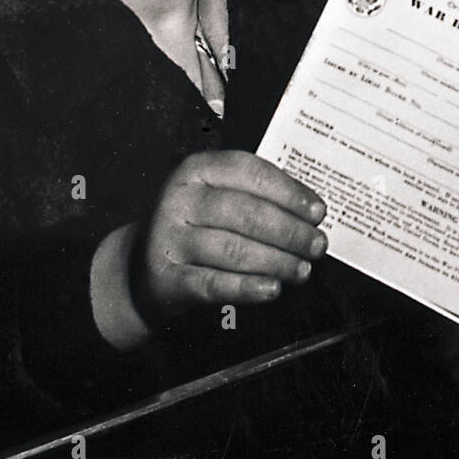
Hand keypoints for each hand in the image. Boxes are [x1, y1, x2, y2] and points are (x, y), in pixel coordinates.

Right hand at [131, 150, 327, 318]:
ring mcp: (169, 239)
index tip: (318, 211)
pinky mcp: (166, 278)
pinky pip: (214, 283)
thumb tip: (310, 212)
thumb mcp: (216, 198)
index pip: (249, 172)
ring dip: (276, 261)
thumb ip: (257, 198)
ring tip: (302, 269)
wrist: (140, 268)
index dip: (289, 192)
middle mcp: (179, 200)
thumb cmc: (195, 228)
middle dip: (289, 231)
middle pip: (245, 212)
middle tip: (317, 245)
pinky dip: (248, 287)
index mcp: (196, 170)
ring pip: (233, 249)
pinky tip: (272, 289)